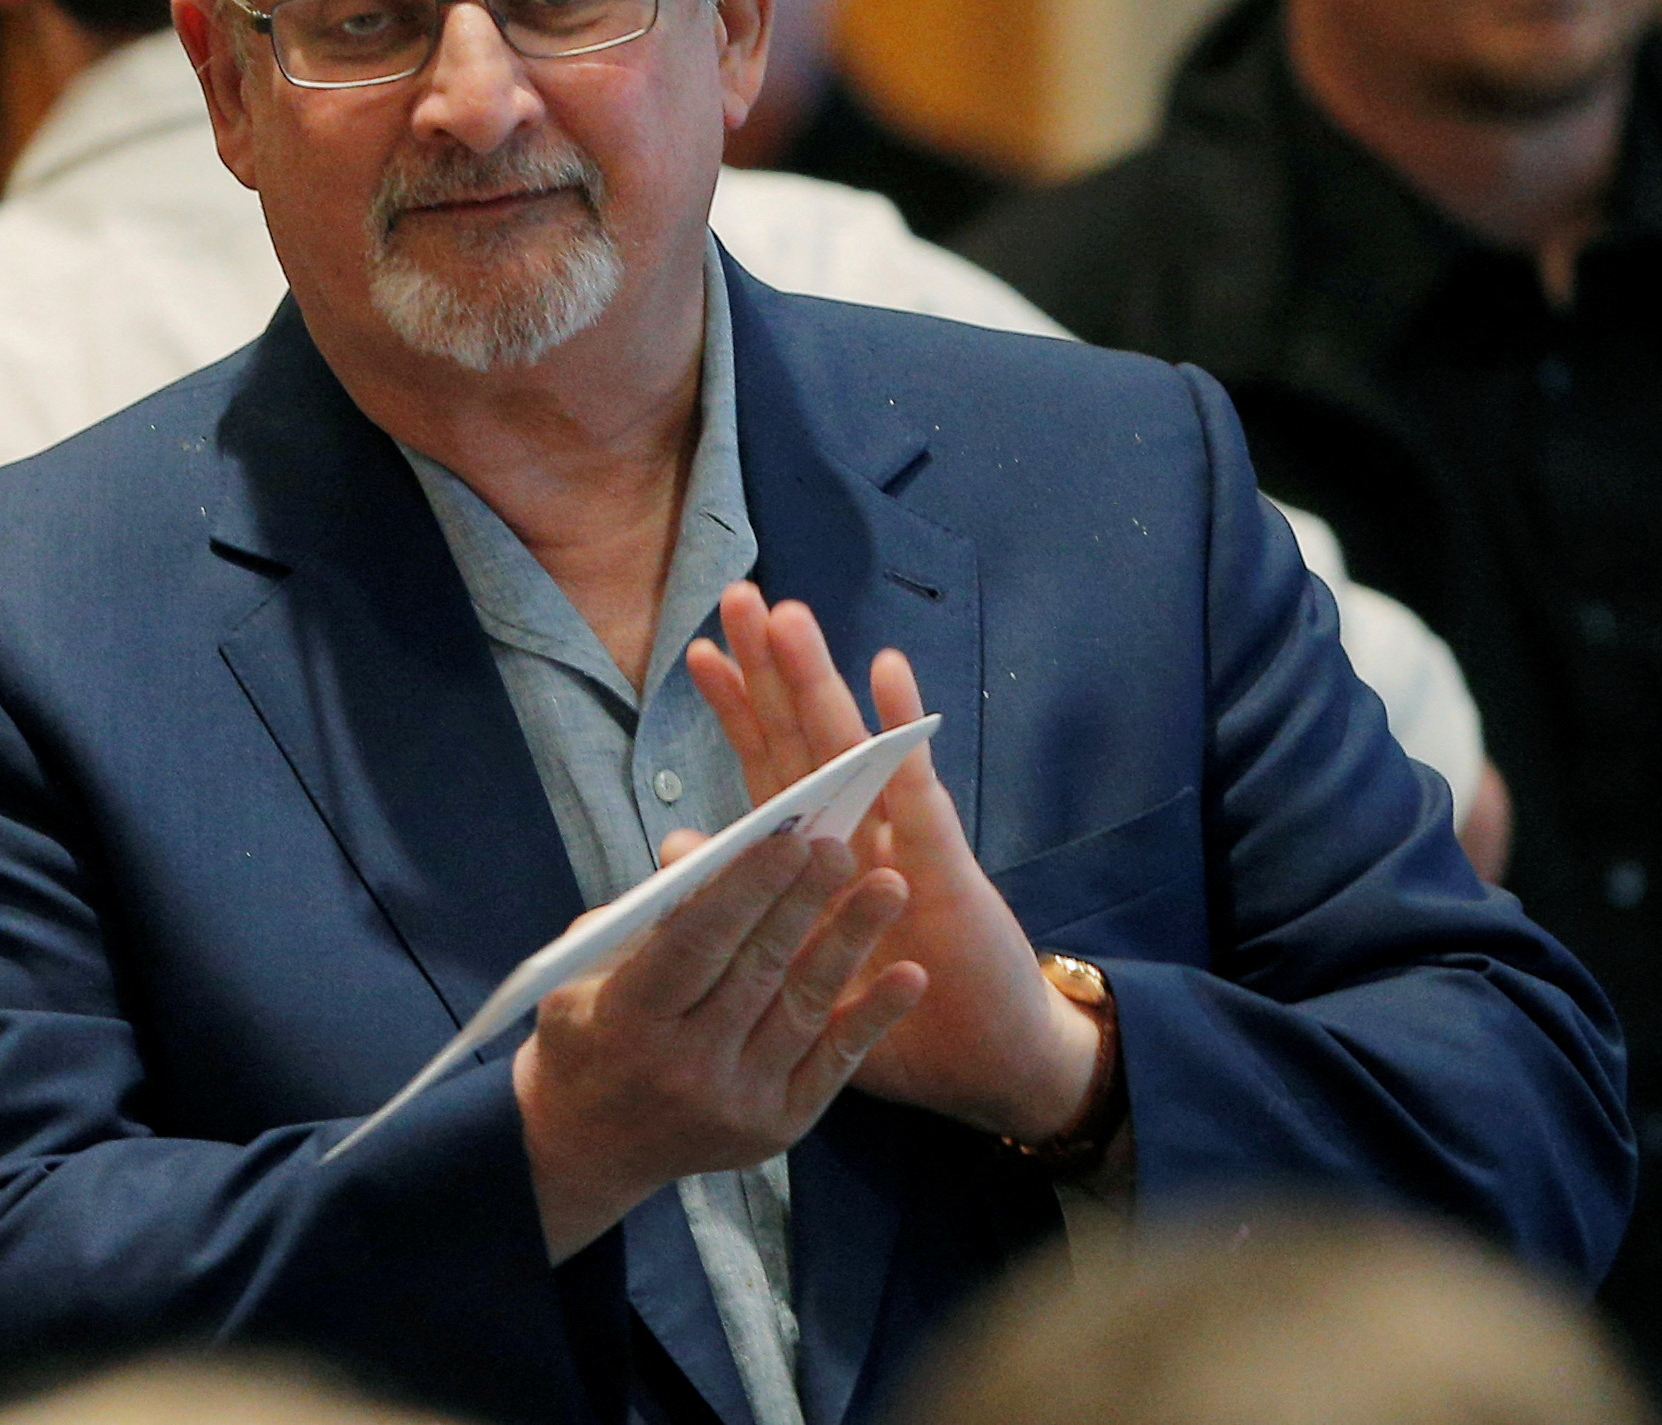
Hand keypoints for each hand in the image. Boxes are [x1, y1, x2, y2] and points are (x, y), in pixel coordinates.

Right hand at [511, 827, 925, 1262]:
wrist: (589, 1145)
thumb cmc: (587, 1032)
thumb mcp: (585, 968)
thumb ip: (648, 917)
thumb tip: (715, 852)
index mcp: (628, 1019)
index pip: (696, 942)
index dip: (744, 889)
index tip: (787, 838)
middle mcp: (684, 1066)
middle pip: (756, 969)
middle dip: (804, 901)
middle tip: (842, 846)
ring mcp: (735, 1102)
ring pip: (803, 1009)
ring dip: (850, 943)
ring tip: (888, 888)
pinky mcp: (776, 1127)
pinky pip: (833, 1064)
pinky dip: (873, 1018)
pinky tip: (909, 975)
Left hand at [687, 582, 1098, 1140]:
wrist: (988, 1065)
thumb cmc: (894, 1014)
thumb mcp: (800, 962)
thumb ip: (745, 901)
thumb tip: (674, 846)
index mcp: (824, 855)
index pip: (771, 766)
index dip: (739, 710)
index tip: (696, 653)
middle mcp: (862, 831)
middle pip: (806, 735)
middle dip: (773, 667)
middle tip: (737, 595)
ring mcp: (904, 841)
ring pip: (852, 747)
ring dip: (820, 680)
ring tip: (788, 617)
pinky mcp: (946, 865)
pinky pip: (917, 790)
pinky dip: (903, 730)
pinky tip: (887, 671)